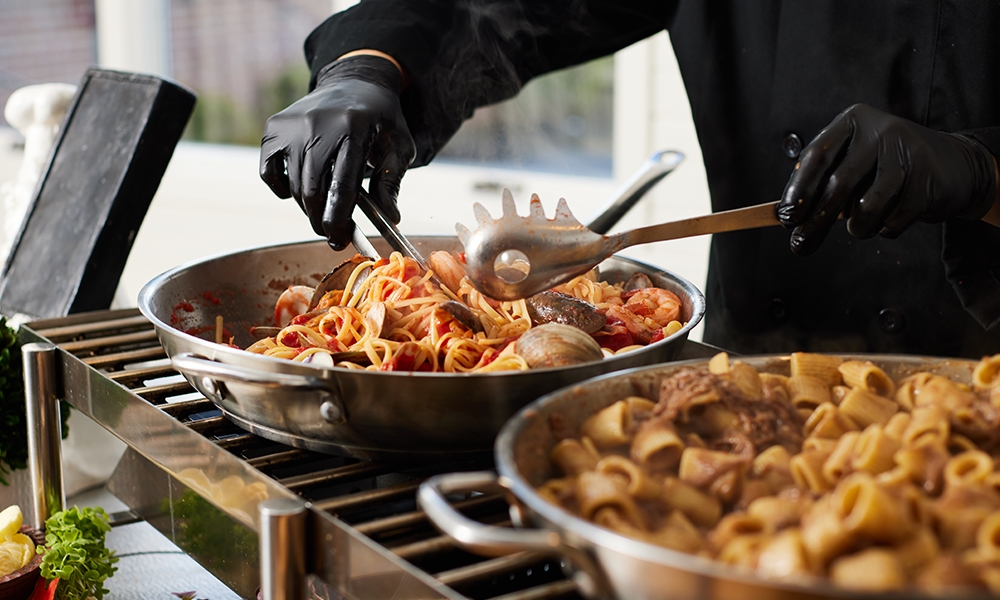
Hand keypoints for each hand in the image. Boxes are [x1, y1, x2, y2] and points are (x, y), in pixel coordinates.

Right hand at [260, 55, 415, 249]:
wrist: (355, 81)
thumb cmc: (380, 120)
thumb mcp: (398, 146)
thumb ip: (391, 181)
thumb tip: (390, 219)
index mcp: (353, 128)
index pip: (341, 186)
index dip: (339, 219)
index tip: (340, 240)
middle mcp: (317, 124)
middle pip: (312, 192)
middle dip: (321, 221)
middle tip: (332, 234)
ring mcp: (292, 125)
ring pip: (293, 186)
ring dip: (308, 207)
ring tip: (324, 208)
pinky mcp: (274, 127)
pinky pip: (270, 173)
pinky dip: (282, 189)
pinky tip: (300, 187)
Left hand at [777, 103, 997, 254]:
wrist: (950, 164)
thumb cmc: (885, 168)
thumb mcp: (852, 164)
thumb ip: (823, 184)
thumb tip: (788, 219)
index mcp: (853, 121)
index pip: (817, 156)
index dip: (798, 190)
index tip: (787, 218)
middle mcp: (880, 130)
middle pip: (840, 184)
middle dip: (816, 222)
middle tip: (800, 245)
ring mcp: (907, 152)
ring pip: (867, 206)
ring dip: (859, 228)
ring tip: (860, 228)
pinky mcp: (928, 177)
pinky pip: (894, 218)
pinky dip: (886, 228)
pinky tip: (890, 220)